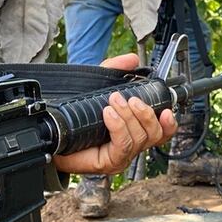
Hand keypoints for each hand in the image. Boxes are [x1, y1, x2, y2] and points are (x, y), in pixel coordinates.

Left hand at [53, 53, 177, 174]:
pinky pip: (123, 145)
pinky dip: (118, 127)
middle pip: (155, 135)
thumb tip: (132, 59)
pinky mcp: (109, 162)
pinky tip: (108, 115)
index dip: (169, 123)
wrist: (53, 137)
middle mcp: (130, 145)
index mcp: (133, 130)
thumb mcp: (97, 87)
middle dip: (146, 114)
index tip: (167, 110)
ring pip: (139, 138)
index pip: (161, 132)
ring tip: (113, 102)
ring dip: (129, 117)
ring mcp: (121, 156)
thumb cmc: (76, 117)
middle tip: (128, 99)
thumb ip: (115, 71)